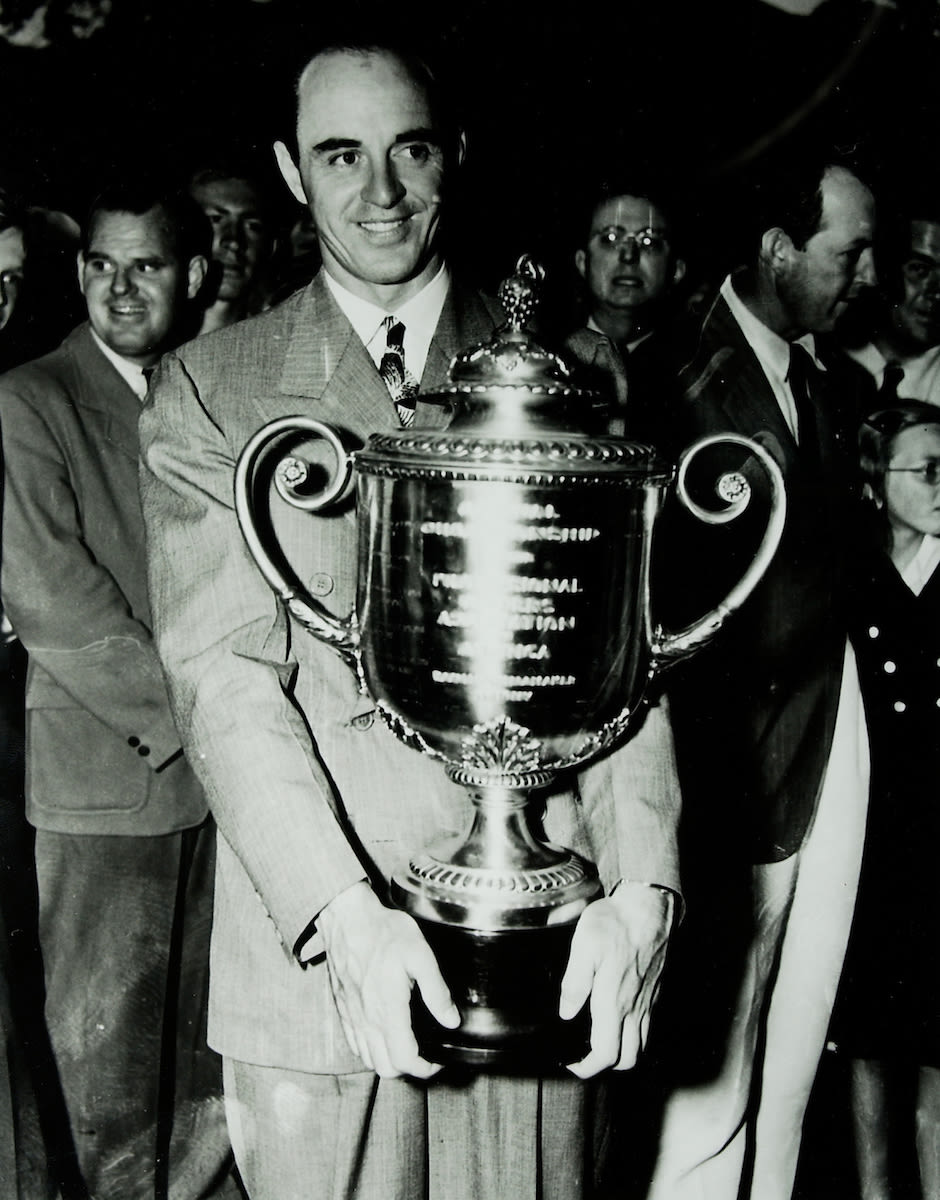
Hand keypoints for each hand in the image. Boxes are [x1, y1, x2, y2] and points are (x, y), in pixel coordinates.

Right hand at [316, 881, 459, 1078]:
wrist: (346, 918)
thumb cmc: (383, 932)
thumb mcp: (420, 954)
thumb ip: (437, 990)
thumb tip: (450, 1019)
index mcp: (387, 1009)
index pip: (404, 1059)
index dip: (425, 1069)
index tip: (437, 1060)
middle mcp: (366, 1019)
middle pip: (385, 1068)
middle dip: (408, 1069)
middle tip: (425, 1053)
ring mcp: (352, 1016)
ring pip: (368, 1060)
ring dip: (389, 1060)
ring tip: (407, 1045)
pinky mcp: (343, 1009)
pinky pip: (355, 1044)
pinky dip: (371, 1050)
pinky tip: (384, 1034)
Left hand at [559, 882, 674, 1078]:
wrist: (649, 907)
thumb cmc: (616, 923)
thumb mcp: (584, 946)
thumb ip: (574, 982)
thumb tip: (566, 1013)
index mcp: (613, 1001)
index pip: (605, 1053)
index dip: (587, 1067)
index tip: (572, 1063)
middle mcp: (634, 1008)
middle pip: (628, 1059)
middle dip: (606, 1066)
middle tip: (585, 1057)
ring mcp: (647, 1002)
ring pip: (642, 1047)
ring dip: (623, 1054)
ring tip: (602, 1044)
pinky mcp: (654, 993)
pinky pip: (648, 1028)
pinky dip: (635, 1037)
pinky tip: (619, 1022)